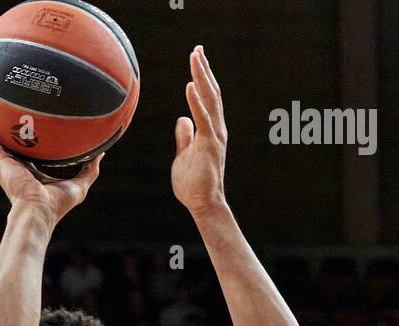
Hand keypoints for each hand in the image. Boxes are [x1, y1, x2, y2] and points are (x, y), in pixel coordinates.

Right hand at [0, 92, 102, 222]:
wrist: (39, 212)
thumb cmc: (56, 205)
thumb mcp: (78, 185)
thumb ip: (90, 169)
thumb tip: (101, 153)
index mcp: (25, 169)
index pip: (18, 146)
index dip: (17, 131)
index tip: (18, 114)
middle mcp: (10, 164)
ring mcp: (0, 162)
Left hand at [172, 46, 226, 216]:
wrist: (203, 204)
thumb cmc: (194, 183)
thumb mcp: (184, 154)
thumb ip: (184, 136)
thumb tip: (182, 119)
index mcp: (210, 130)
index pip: (207, 98)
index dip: (202, 78)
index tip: (197, 58)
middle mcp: (216, 129)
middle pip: (211, 93)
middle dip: (204, 70)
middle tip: (197, 49)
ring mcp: (214, 136)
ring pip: (209, 100)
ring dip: (202, 77)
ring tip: (195, 57)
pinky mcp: (209, 145)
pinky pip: (203, 119)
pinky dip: (196, 101)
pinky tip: (190, 85)